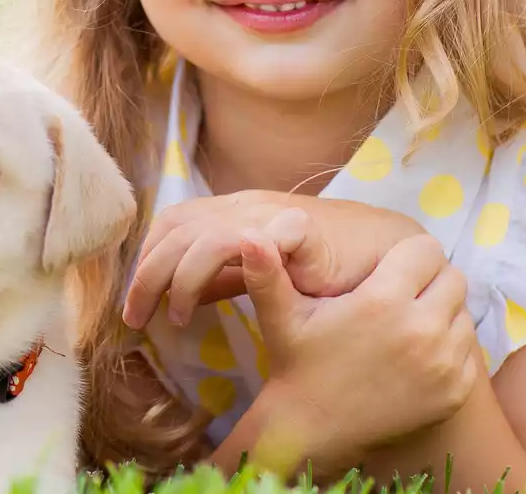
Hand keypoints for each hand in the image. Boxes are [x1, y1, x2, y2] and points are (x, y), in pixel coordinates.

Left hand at [122, 191, 423, 329]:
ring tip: (175, 317)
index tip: (134, 306)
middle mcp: (244, 206)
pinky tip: (215, 301)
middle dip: (145, 276)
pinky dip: (220, 267)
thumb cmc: (326, 267)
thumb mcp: (261, 275)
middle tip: (134, 319)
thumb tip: (178, 298)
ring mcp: (270, 214)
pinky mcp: (298, 229)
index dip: (145, 261)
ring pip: (200, 236)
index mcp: (231, 211)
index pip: (171, 224)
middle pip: (175, 230)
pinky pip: (246, 240)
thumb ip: (222, 280)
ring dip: (176, 278)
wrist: (391, 255)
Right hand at [219, 229, 479, 467]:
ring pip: (463, 314)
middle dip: (429, 280)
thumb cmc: (297, 363)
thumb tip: (246, 233)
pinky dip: (449, 349)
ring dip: (441, 313)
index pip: (425, 250)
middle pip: (452, 277)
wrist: (313, 429)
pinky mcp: (455, 391)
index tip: (388, 270)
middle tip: (400, 294)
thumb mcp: (279, 314)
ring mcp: (443, 364)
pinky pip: (468, 352)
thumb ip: (266, 270)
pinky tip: (416, 355)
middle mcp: (421, 330)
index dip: (407, 255)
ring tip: (406, 324)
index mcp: (383, 301)